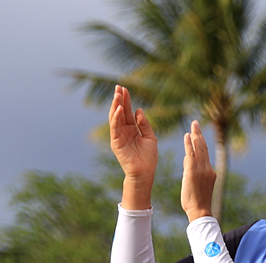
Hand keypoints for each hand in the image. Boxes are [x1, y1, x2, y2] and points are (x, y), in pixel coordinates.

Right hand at [108, 86, 157, 207]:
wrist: (145, 172)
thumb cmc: (149, 157)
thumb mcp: (150, 137)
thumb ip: (144, 124)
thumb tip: (139, 110)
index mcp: (132, 128)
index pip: (127, 111)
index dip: (126, 100)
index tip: (125, 88)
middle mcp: (124, 130)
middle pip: (120, 112)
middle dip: (119, 99)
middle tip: (118, 87)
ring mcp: (118, 136)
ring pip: (115, 117)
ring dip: (116, 105)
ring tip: (117, 95)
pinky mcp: (115, 142)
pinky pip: (115, 127)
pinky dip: (116, 118)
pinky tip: (118, 109)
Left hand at [181, 121, 217, 221]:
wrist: (200, 211)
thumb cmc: (197, 201)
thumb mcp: (195, 183)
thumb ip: (191, 169)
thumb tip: (187, 159)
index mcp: (210, 172)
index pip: (204, 154)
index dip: (200, 142)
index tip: (196, 133)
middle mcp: (208, 168)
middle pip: (203, 148)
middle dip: (199, 134)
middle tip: (195, 123)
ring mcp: (202, 169)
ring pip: (199, 149)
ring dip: (195, 135)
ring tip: (193, 125)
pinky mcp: (194, 171)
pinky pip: (192, 154)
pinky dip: (189, 144)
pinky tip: (187, 136)